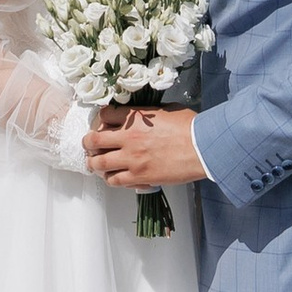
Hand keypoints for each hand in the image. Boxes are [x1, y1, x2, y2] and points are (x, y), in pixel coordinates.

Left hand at [87, 106, 204, 189]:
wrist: (203, 147)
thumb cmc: (190, 127)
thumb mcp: (166, 110)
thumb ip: (147, 114)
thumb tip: (141, 117)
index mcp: (135, 118)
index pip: (104, 115)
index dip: (101, 120)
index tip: (103, 125)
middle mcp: (128, 138)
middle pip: (94, 140)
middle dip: (88, 142)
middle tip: (90, 145)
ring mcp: (132, 159)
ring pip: (99, 163)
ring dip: (94, 163)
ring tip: (96, 164)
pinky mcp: (139, 177)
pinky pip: (115, 180)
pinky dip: (111, 179)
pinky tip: (114, 177)